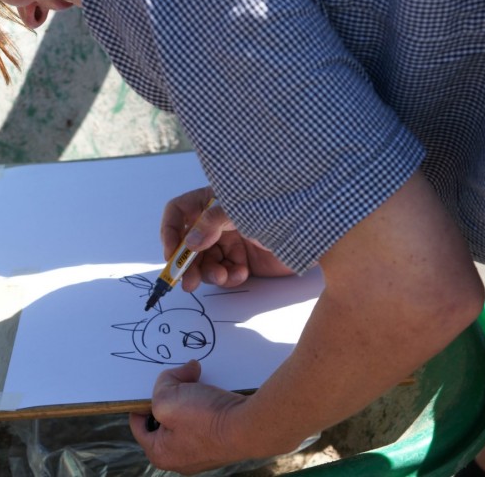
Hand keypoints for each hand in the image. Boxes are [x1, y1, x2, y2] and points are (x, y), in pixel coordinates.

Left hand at [128, 360, 251, 472]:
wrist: (249, 426)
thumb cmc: (205, 418)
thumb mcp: (168, 397)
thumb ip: (163, 383)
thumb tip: (182, 373)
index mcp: (161, 453)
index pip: (139, 424)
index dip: (142, 401)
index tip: (150, 385)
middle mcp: (182, 457)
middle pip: (166, 419)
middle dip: (171, 395)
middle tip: (177, 380)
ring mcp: (204, 451)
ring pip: (188, 417)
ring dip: (191, 396)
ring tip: (197, 382)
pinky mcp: (222, 442)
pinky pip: (207, 419)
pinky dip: (208, 403)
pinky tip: (213, 391)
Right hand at [161, 187, 294, 291]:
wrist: (315, 233)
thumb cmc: (279, 210)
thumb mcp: (242, 212)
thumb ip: (213, 223)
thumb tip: (189, 243)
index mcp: (212, 200)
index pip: (178, 212)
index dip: (170, 232)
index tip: (171, 254)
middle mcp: (216, 220)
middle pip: (188, 244)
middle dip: (188, 264)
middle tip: (187, 284)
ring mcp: (230, 240)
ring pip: (205, 262)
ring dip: (210, 273)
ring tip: (223, 277)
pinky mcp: (242, 259)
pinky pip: (224, 271)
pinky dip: (229, 276)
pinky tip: (242, 273)